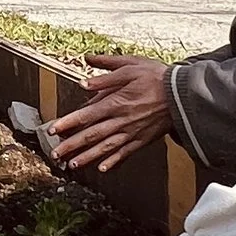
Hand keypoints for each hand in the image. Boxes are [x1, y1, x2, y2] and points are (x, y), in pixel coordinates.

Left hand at [52, 54, 174, 174]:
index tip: (52, 130)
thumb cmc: (157, 77)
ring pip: (105, 148)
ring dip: (87, 157)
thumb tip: (84, 80)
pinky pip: (125, 153)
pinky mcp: (143, 139)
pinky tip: (103, 169)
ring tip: (73, 165)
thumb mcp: (130, 66)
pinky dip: (114, 162)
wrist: (183, 94)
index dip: (67, 123)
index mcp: (116, 102)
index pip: (85, 115)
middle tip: (55, 154)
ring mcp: (132, 132)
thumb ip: (105, 72)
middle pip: (91, 135)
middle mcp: (121, 120)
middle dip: (71, 146)